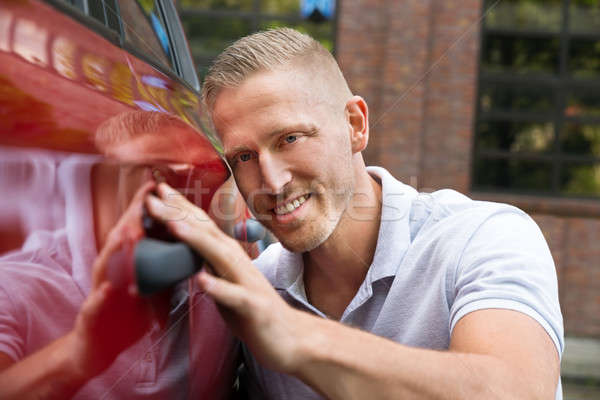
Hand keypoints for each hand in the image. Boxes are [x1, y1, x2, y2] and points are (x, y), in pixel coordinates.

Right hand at [71, 181, 169, 376]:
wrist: (98, 347)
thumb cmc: (125, 311)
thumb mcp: (148, 284)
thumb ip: (162, 263)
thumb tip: (185, 243)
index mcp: (124, 262)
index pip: (135, 229)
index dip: (146, 208)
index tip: (160, 185)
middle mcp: (109, 271)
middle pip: (119, 238)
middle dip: (133, 216)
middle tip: (147, 196)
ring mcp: (97, 291)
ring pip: (105, 265)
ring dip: (117, 248)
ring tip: (129, 232)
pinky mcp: (91, 316)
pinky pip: (95, 305)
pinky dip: (101, 296)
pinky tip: (107, 288)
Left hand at [146, 183, 309, 373]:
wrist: (288, 336)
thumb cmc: (251, 308)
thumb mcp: (224, 280)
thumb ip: (208, 263)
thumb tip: (184, 249)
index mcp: (228, 256)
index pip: (202, 226)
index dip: (180, 207)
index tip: (157, 190)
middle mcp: (237, 263)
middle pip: (206, 233)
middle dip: (180, 214)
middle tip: (153, 195)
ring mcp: (247, 283)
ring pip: (220, 257)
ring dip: (197, 240)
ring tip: (173, 225)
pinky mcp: (253, 307)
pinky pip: (235, 297)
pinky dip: (218, 287)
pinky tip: (202, 280)